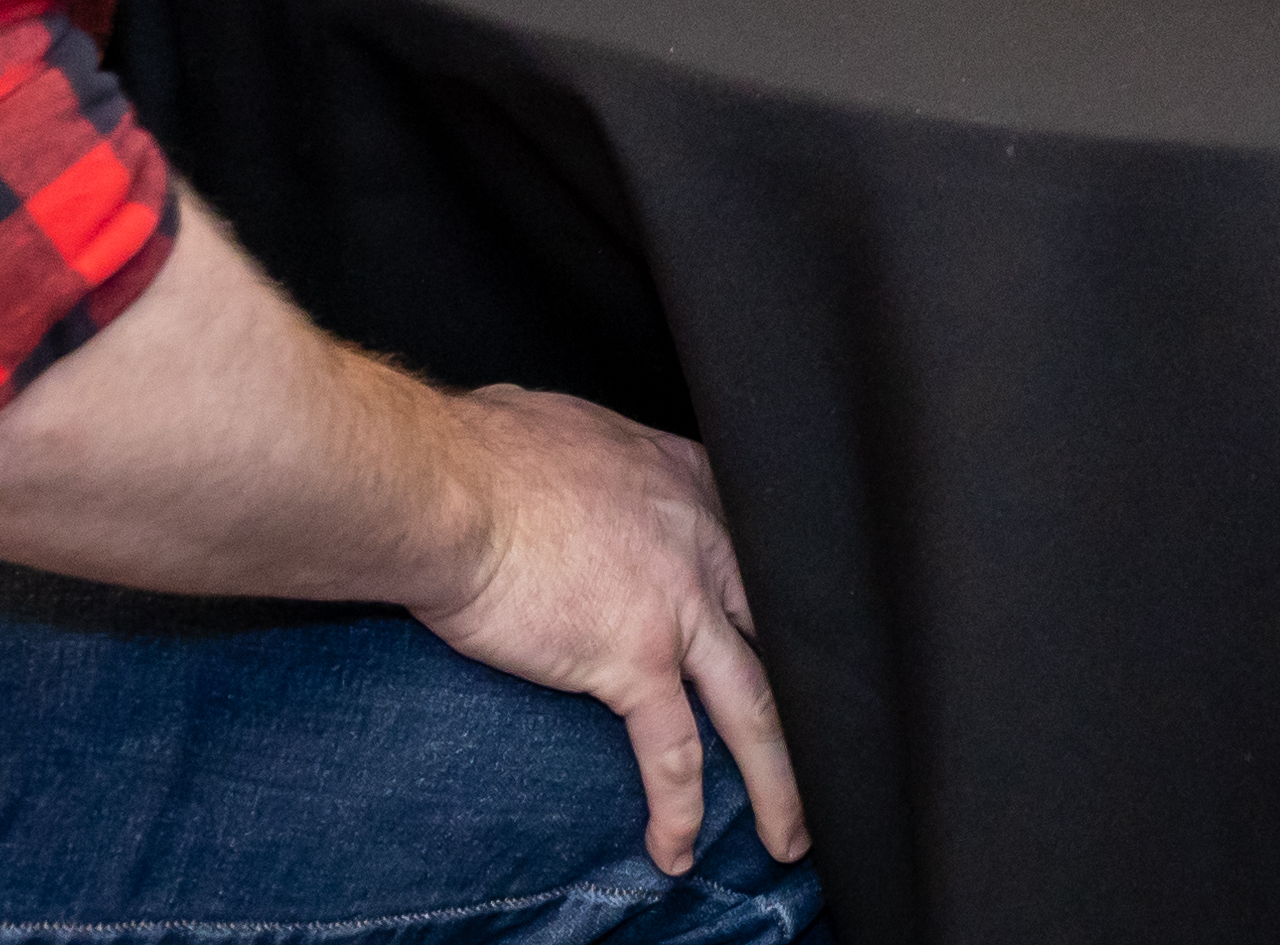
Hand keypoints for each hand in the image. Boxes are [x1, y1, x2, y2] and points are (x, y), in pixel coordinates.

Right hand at [415, 383, 805, 873]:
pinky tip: (677, 849)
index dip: (782, 607)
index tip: (792, 645)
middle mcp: (704, 543)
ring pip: (755, 708)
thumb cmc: (484, 452)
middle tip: (830, 751)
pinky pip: (673, 753)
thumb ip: (600, 461)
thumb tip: (573, 462)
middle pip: (780, 636)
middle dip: (812, 701)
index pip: (762, 554)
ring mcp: (678, 605)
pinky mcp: (634, 658)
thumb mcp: (571, 430)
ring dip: (778, 783)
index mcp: (690, 484)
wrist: (449, 488)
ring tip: (789, 834)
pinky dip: (679, 809)